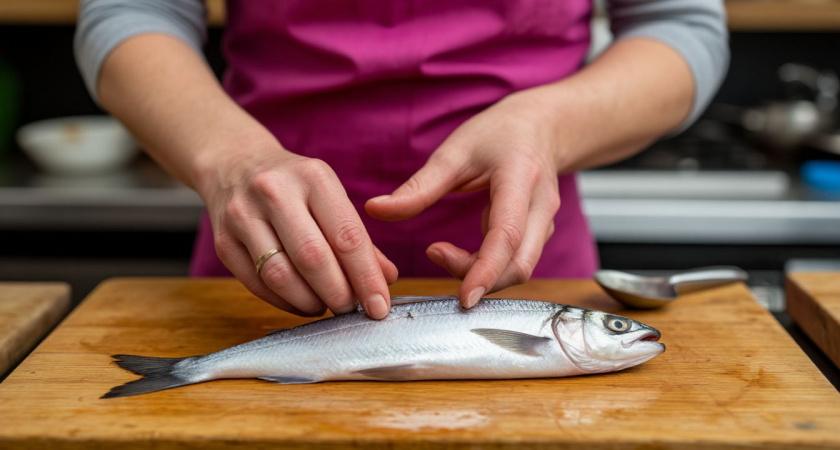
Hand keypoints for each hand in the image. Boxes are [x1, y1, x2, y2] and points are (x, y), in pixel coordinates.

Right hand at [201, 144, 397, 318]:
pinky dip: (284, 302)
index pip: (347, 236)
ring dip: (309, 301)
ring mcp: (243, 216)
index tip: (379, 306)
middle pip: (313, 258)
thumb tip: (386, 279)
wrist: (234, 163)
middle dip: (338, 294)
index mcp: (313, 177)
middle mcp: (275, 192)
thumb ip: (359, 239)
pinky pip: (257, 284)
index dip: (366, 278)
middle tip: (351, 309)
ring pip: (280, 275)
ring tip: (325, 305)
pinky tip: (300, 302)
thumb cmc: (294, 185)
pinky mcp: (223, 241)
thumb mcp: (329, 196)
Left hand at [366, 91, 560, 307]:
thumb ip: (418, 187)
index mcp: (520, 179)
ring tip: (441, 251)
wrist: (540, 126)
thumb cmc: (496, 134)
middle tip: (435, 256)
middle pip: (520, 264)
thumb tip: (374, 210)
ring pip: (519, 268)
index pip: (507, 236)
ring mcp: (545, 222)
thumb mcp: (454, 152)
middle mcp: (541, 205)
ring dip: (480, 274)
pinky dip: (488, 268)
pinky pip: (516, 262)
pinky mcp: (539, 233)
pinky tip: (461, 254)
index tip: (464, 297)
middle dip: (480, 279)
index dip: (486, 271)